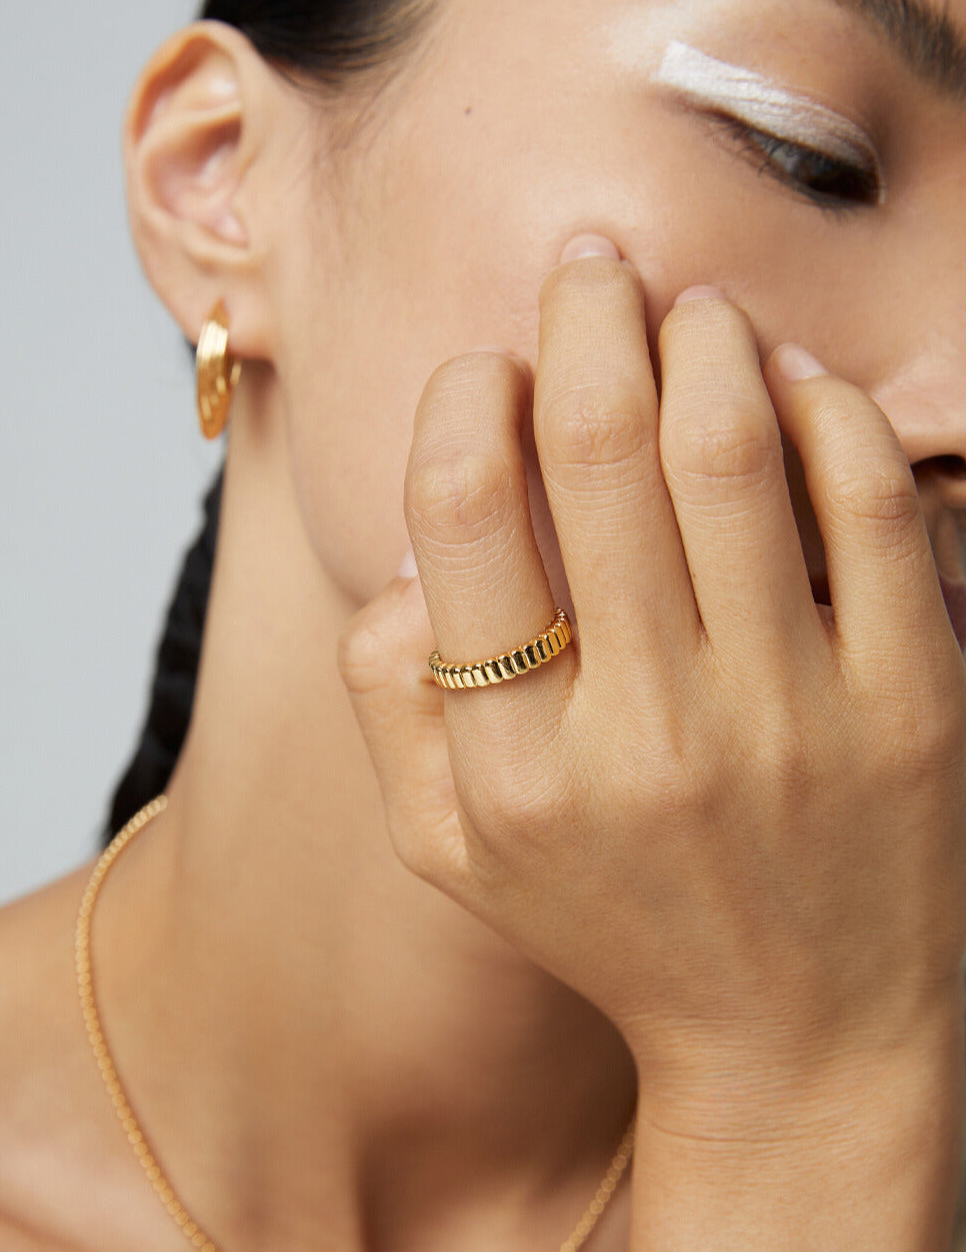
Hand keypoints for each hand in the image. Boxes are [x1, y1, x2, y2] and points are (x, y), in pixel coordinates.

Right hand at [337, 242, 965, 1116]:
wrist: (802, 1039)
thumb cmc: (614, 922)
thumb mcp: (452, 847)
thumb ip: (389, 703)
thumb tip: (414, 556)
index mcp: (517, 766)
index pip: (462, 517)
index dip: (467, 402)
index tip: (491, 369)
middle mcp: (648, 736)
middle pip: (602, 455)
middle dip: (587, 320)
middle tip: (590, 263)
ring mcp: (792, 721)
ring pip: (735, 456)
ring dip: (704, 342)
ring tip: (686, 306)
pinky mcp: (915, 709)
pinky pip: (873, 509)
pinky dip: (831, 413)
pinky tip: (793, 384)